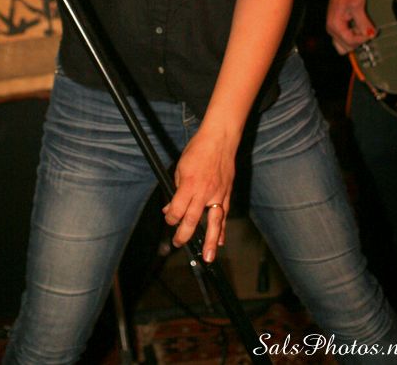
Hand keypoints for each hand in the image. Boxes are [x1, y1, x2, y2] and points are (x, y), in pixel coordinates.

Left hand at [162, 126, 234, 262]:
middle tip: (179, 244)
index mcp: (189, 184)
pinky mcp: (227, 193)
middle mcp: (204, 192)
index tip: (169, 221)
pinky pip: (224, 214)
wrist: (220, 140)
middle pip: (193, 220)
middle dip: (184, 234)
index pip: (178, 209)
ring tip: (208, 257)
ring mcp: (218, 193)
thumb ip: (176, 189)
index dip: (171, 218)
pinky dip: (223, 229)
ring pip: (214, 222)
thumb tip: (170, 207)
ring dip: (211, 241)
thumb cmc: (198, 150)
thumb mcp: (180, 167)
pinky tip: (221, 241)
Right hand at [326, 0, 375, 53]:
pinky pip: (343, 39)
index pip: (350, 41)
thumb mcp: (358, 6)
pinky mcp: (336, 27)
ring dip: (354, 41)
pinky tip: (357, 27)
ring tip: (360, 28)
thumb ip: (363, 23)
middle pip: (345, 47)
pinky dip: (351, 37)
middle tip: (364, 30)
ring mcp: (333, 28)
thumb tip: (371, 34)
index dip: (362, 39)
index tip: (371, 32)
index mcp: (335, 24)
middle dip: (357, 41)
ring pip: (343, 45)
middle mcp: (331, 29)